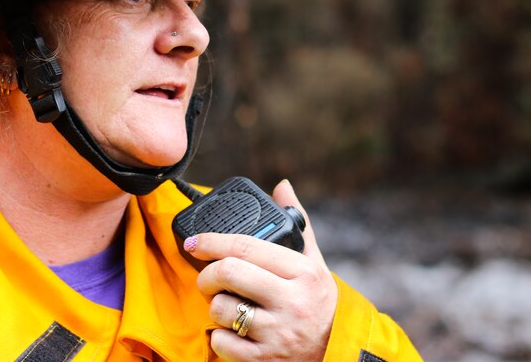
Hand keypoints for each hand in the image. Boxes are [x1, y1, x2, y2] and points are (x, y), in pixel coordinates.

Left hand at [186, 179, 337, 361]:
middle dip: (206, 273)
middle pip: (228, 272)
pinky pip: (220, 341)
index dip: (213, 240)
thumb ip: (298, 225)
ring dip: (214, 306)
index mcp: (303, 272)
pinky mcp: (263, 360)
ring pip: (220, 308)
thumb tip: (282, 186)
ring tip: (227, 305)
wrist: (335, 354)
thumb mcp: (315, 264)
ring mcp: (277, 333)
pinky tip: (233, 331)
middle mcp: (291, 301)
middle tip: (207, 277)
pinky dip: (218, 335)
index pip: (247, 246)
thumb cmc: (319, 304)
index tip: (195, 241)